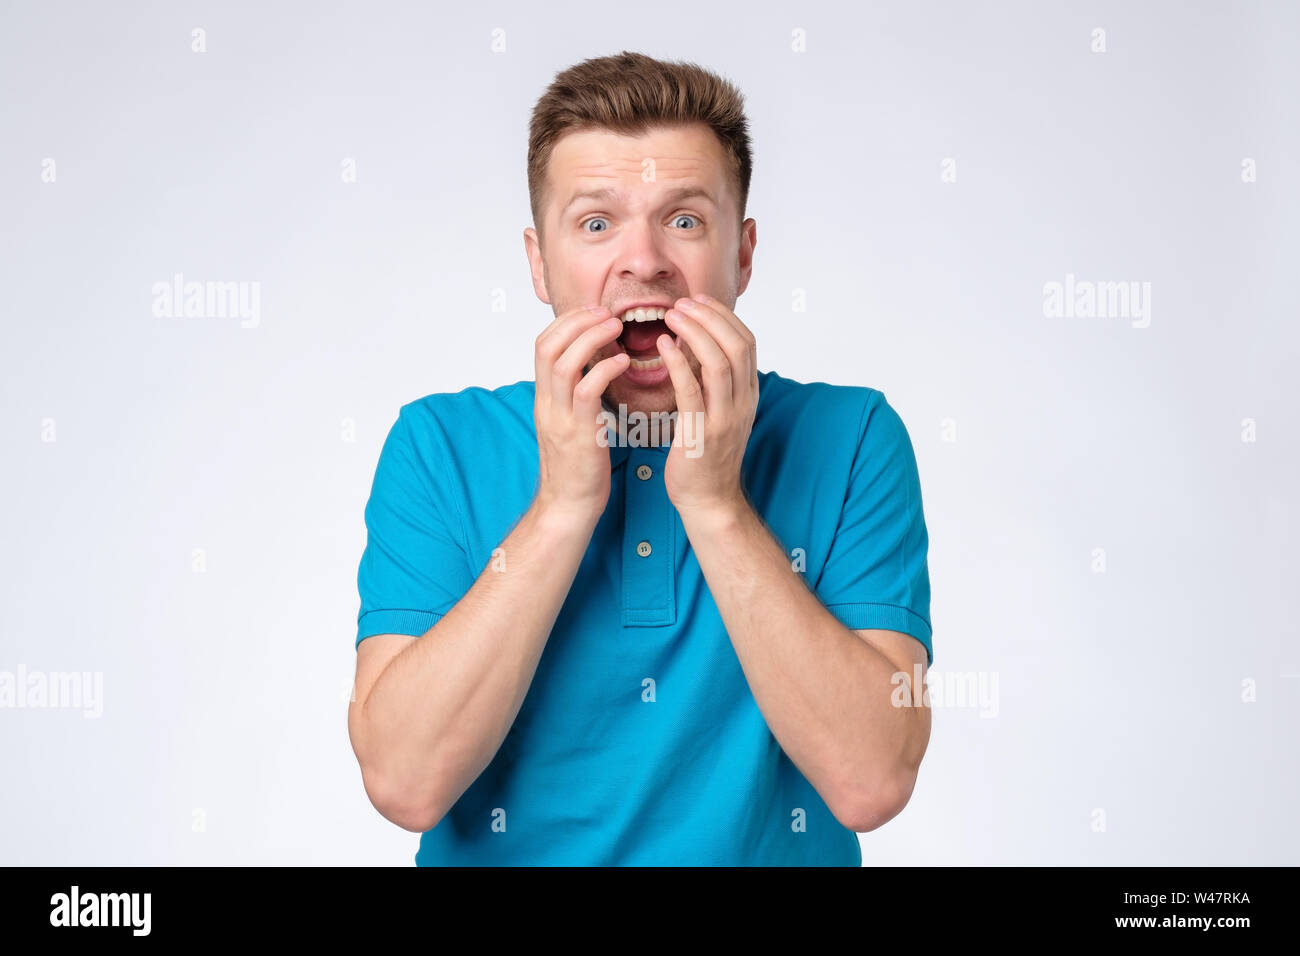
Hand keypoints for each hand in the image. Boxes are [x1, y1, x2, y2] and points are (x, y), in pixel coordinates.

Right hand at [533, 304, 628, 521]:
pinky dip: (604, 368)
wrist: (569, 506)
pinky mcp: (578, 433)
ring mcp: (560, 417)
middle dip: (576, 321)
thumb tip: (594, 370)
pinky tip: (624, 362)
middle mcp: (547, 403)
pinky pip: (586, 390)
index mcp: (545, 399)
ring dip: (590, 337)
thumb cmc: (578, 468)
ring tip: (615, 326)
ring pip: (563, 362)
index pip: (543, 345)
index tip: (593, 311)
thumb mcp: (571, 424)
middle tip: (606, 311)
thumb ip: (576, 396)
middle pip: (547, 345)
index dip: (567, 322)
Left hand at [656, 293, 758, 520]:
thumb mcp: (720, 412)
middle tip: (682, 303)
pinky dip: (679, 362)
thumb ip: (716, 383)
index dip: (723, 316)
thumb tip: (700, 348)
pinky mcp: (701, 433)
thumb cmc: (706, 456)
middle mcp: (742, 402)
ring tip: (672, 316)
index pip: (746, 341)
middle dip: (710, 316)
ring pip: (719, 362)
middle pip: (736, 344)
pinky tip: (663, 346)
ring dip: (695, 332)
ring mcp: (725, 418)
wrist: (709, 500)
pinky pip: (692, 390)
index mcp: (748, 394)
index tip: (698, 300)